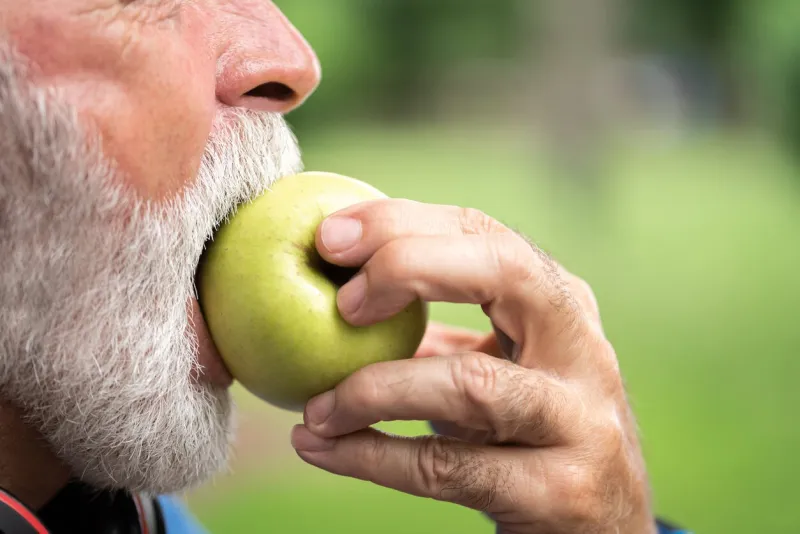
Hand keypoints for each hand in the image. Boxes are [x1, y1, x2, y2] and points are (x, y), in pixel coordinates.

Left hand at [290, 200, 655, 533]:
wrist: (600, 525)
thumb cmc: (526, 431)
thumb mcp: (498, 368)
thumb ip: (436, 332)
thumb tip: (332, 293)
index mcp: (560, 303)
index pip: (484, 234)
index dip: (404, 223)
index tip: (329, 235)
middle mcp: (582, 349)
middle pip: (505, 272)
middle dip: (410, 266)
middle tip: (340, 301)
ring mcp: (579, 420)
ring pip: (471, 384)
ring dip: (375, 390)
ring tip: (316, 408)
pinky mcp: (560, 491)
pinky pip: (448, 468)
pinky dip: (372, 457)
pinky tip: (321, 448)